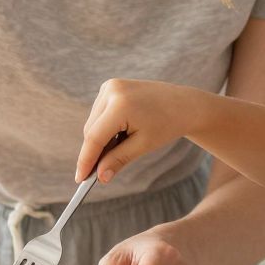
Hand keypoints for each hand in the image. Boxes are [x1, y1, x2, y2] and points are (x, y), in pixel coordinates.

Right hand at [76, 79, 196, 183]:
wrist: (184, 104)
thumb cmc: (167, 124)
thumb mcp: (143, 145)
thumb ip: (118, 160)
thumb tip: (100, 177)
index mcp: (120, 105)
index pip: (94, 137)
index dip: (86, 160)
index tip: (80, 179)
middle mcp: (111, 90)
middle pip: (91, 130)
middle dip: (93, 152)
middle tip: (98, 174)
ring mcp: (109, 85)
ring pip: (93, 122)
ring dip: (99, 139)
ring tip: (121, 147)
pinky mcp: (110, 86)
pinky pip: (99, 113)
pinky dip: (104, 127)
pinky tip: (121, 133)